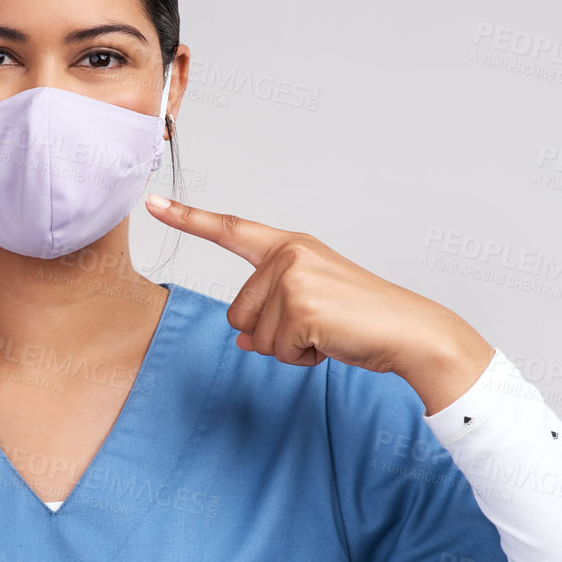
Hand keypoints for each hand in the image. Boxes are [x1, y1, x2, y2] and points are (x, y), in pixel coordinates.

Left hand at [143, 194, 493, 412]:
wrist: (408, 331)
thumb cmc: (361, 320)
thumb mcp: (307, 311)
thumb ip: (269, 315)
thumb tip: (244, 339)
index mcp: (289, 247)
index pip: (231, 230)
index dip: (188, 218)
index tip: (152, 203)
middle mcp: (288, 254)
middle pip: (237, 313)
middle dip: (272, 333)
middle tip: (318, 325)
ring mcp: (292, 278)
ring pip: (255, 335)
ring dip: (287, 348)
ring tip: (326, 332)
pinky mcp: (299, 307)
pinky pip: (276, 351)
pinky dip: (302, 359)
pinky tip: (330, 342)